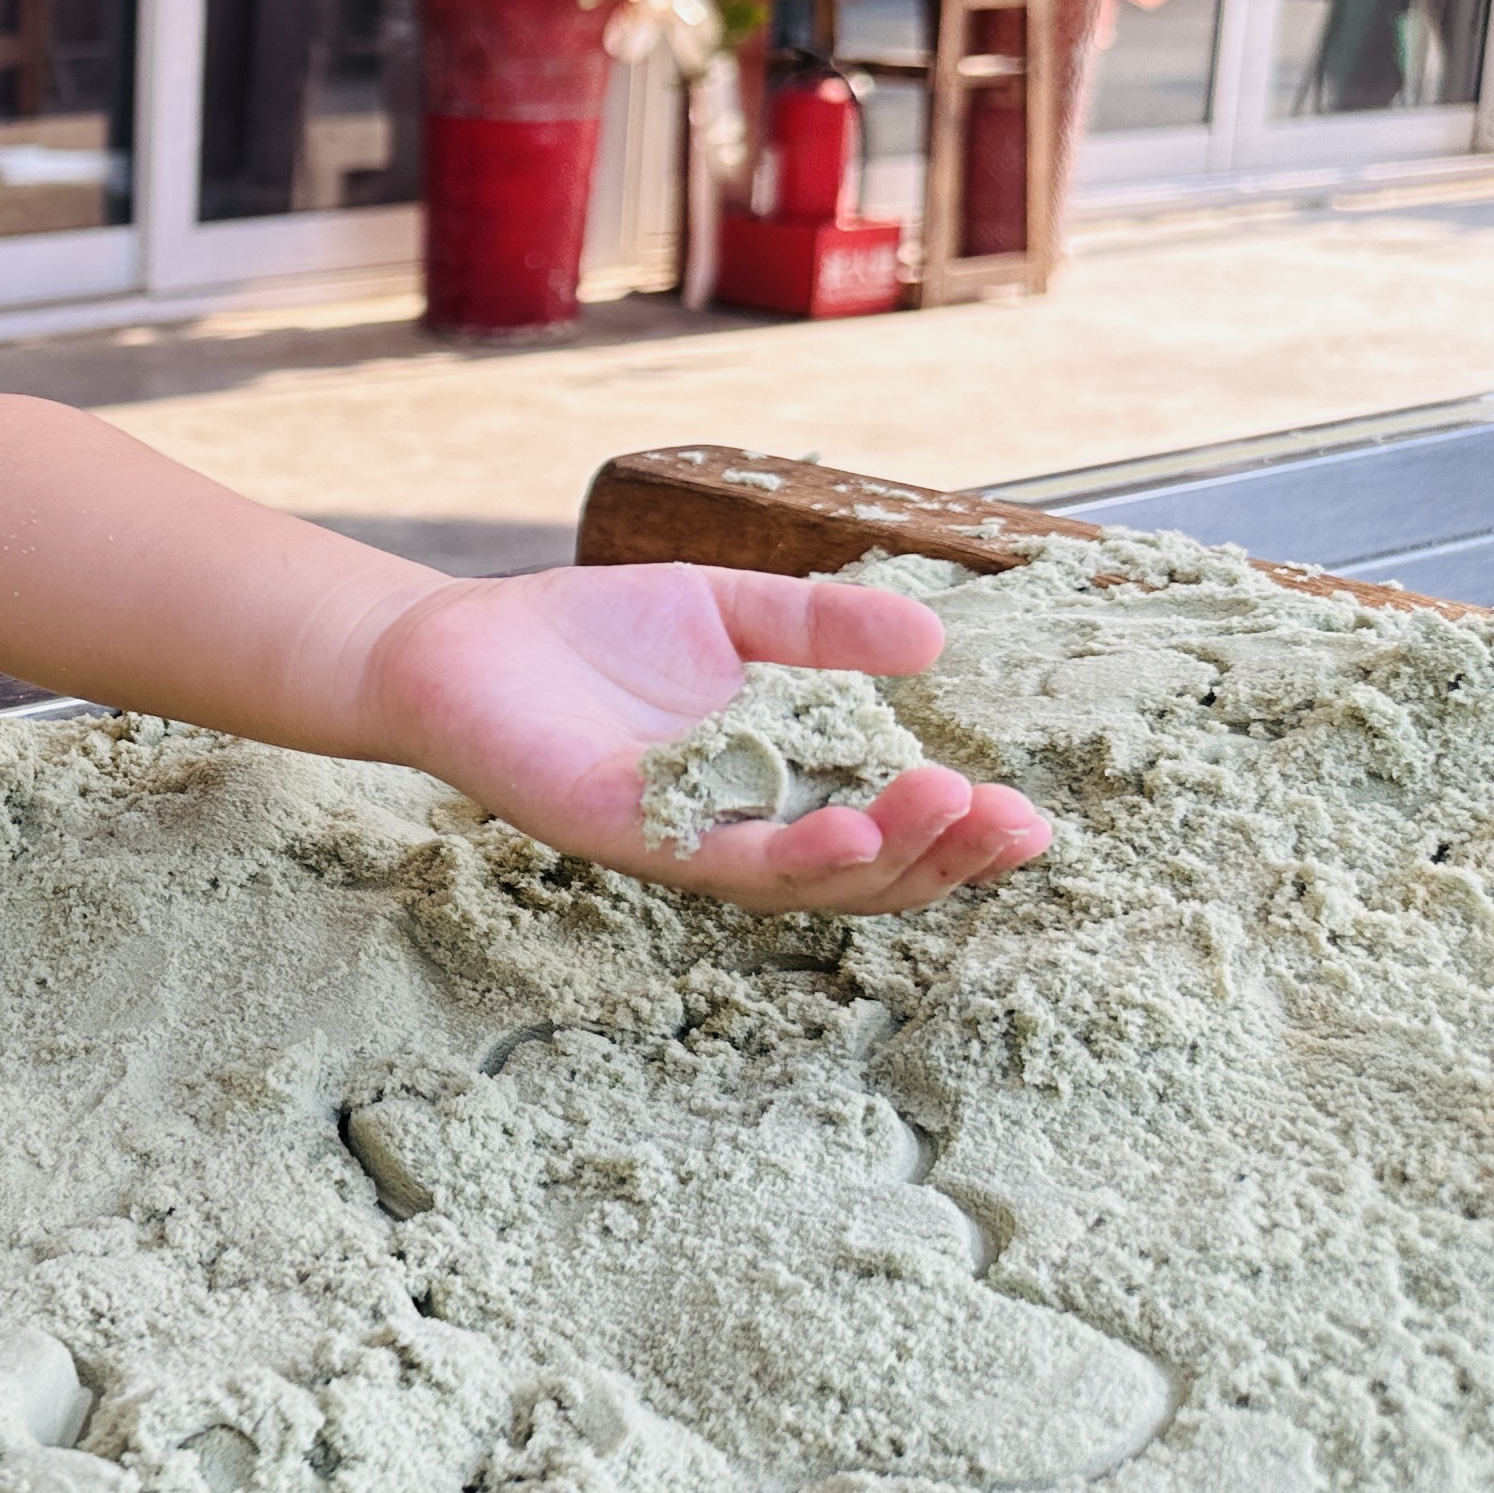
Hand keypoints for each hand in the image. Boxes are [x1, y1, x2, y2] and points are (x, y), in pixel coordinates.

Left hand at [360, 563, 1050, 913]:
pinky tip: (847, 827)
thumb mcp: (729, 613)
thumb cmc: (588, 633)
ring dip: (884, 855)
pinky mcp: (616, 830)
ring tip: (951, 814)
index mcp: (772, 785)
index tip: (1034, 817)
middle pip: (862, 875)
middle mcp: (734, 829)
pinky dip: (787, 848)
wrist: (458, 638)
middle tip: (1017, 825)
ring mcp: (676, 840)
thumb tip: (932, 641)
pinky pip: (713, 856)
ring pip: (800, 879)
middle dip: (946, 856)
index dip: (960, 835)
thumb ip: (820, 628)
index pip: (885, 833)